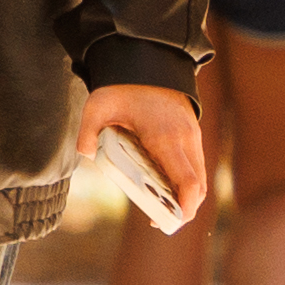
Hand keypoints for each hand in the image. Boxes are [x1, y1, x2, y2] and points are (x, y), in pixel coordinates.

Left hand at [86, 78, 215, 214]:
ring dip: (187, 196)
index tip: (174, 220)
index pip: (187, 181)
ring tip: (161, 210)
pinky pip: (194, 166)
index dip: (185, 205)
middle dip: (185, 208)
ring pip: (199, 177)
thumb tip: (85, 153)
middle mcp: (185, 141)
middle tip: (161, 223)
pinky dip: (186, 182)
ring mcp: (192, 137)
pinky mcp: (191, 135)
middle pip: (197, 186)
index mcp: (165, 138)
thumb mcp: (98, 104)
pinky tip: (165, 188)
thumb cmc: (123, 86)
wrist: (149, 61)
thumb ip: (89, 130)